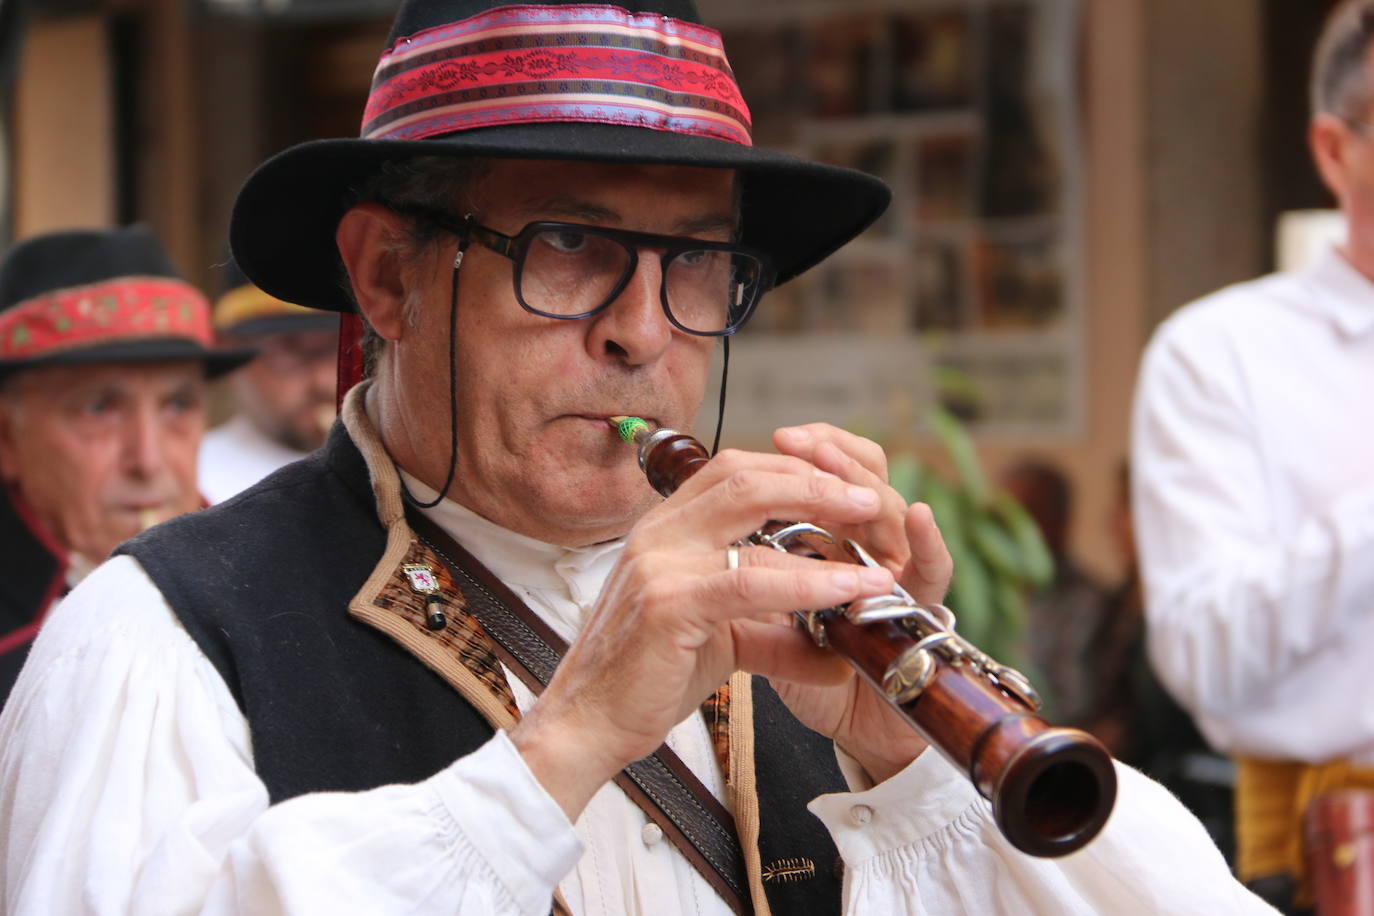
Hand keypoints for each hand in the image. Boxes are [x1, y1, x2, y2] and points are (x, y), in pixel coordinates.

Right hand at [511, 447, 897, 819]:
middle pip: (744, 475)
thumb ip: (774, 634)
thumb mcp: (721, 642)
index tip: (844, 491)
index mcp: (665, 529)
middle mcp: (658, 533)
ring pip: (749, 511)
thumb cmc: (647, 680)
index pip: (732, 471)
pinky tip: (847, 589)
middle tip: (868, 500)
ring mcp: (658, 563)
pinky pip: (748, 581)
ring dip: (821, 518)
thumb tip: (834, 653)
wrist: (588, 726)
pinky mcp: (667, 604)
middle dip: (814, 480)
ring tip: (873, 539)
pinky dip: (807, 581)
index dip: (792, 471)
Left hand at [767, 424, 952, 783]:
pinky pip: (934, 572)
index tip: (782, 435)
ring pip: (898, 513)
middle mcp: (878, 550)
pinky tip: (920, 518)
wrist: (855, 736)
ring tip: (840, 470)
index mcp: (841, 543)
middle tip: (800, 439)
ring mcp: (907, 579)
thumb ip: (754, 581)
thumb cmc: (814, 676)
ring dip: (868, 486)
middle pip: (868, 479)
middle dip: (834, 455)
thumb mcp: (769, 623)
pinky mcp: (928, 615)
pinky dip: (930, 543)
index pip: (836, 476)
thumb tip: (709, 546)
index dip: (817, 451)